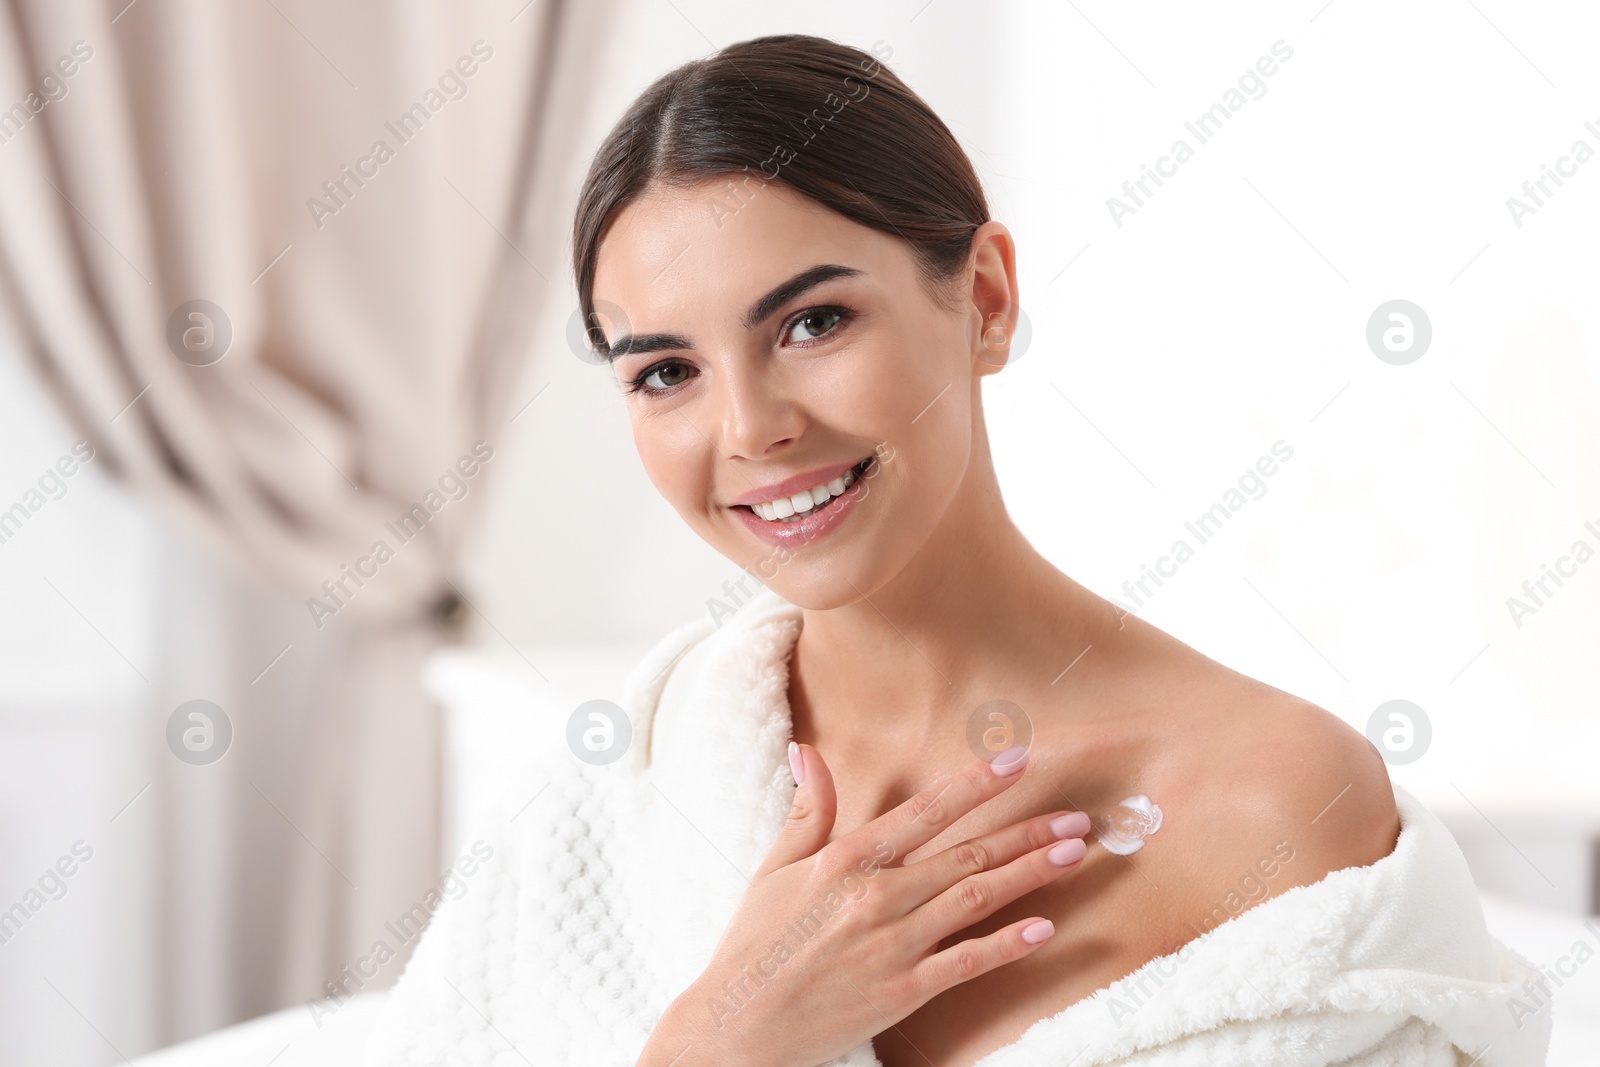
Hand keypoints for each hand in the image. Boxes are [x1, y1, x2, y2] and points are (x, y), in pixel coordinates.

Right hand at [636, 743, 1090, 1066]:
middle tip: (1076, 817)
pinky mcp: (901, 992)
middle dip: (1026, 832)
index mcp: (845, 860)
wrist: (738, 1027)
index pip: (924, 812)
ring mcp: (892, 945)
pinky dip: (1005, 946)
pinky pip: (964, 963)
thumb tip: (808, 751)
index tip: (1017, 761)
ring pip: (975, 900)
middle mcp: (875, 895)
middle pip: (966, 854)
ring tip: (1074, 855)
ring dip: (1029, 875)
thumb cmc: (753, 946)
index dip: (975, 784)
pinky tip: (1044, 930)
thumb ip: (806, 811)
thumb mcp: (773, 869)